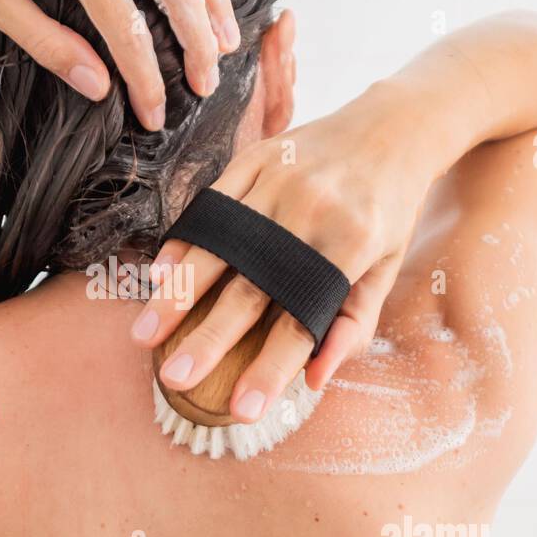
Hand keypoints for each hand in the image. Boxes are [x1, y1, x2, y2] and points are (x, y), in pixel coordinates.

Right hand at [131, 88, 431, 419]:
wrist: (391, 128)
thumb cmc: (387, 210)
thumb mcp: (386, 267)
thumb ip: (351, 323)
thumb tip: (313, 381)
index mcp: (352, 246)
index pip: (302, 321)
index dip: (271, 368)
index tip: (242, 408)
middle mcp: (312, 213)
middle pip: (250, 288)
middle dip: (208, 338)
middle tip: (173, 378)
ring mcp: (280, 182)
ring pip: (218, 248)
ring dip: (177, 295)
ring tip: (145, 334)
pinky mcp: (257, 158)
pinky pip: (211, 206)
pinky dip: (184, 242)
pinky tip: (158, 276)